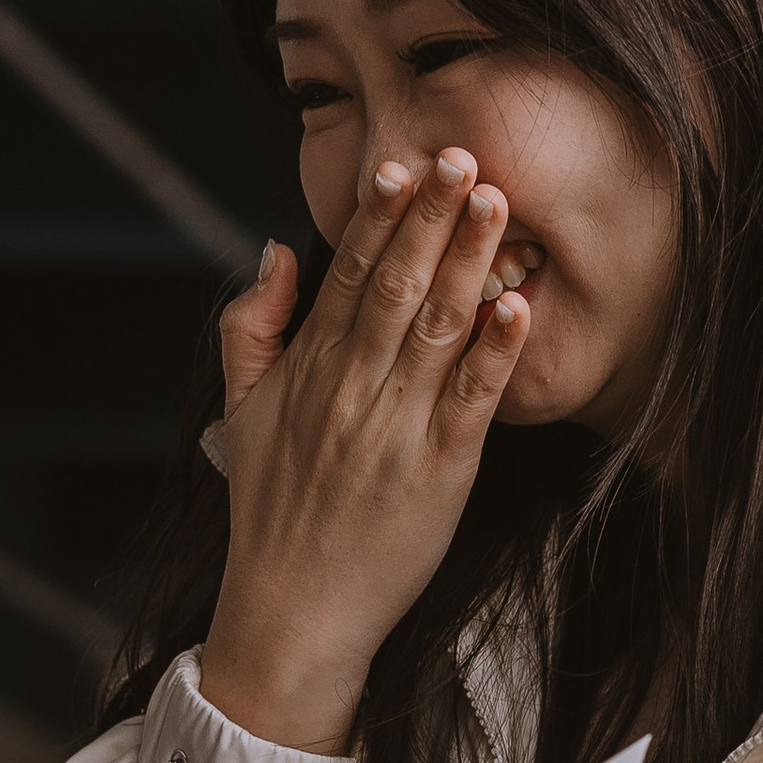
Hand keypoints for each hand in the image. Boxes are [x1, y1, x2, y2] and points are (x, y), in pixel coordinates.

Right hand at [198, 153, 531, 750]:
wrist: (294, 609)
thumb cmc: (272, 509)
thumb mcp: (243, 409)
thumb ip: (252, 324)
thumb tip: (279, 250)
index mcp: (311, 369)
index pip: (349, 275)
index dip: (379, 217)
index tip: (405, 164)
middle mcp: (354, 389)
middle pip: (398, 286)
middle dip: (432, 217)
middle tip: (463, 153)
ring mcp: (398, 428)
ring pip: (438, 328)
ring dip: (470, 262)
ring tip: (497, 203)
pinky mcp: (441, 472)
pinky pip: (473, 400)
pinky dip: (496, 352)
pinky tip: (519, 305)